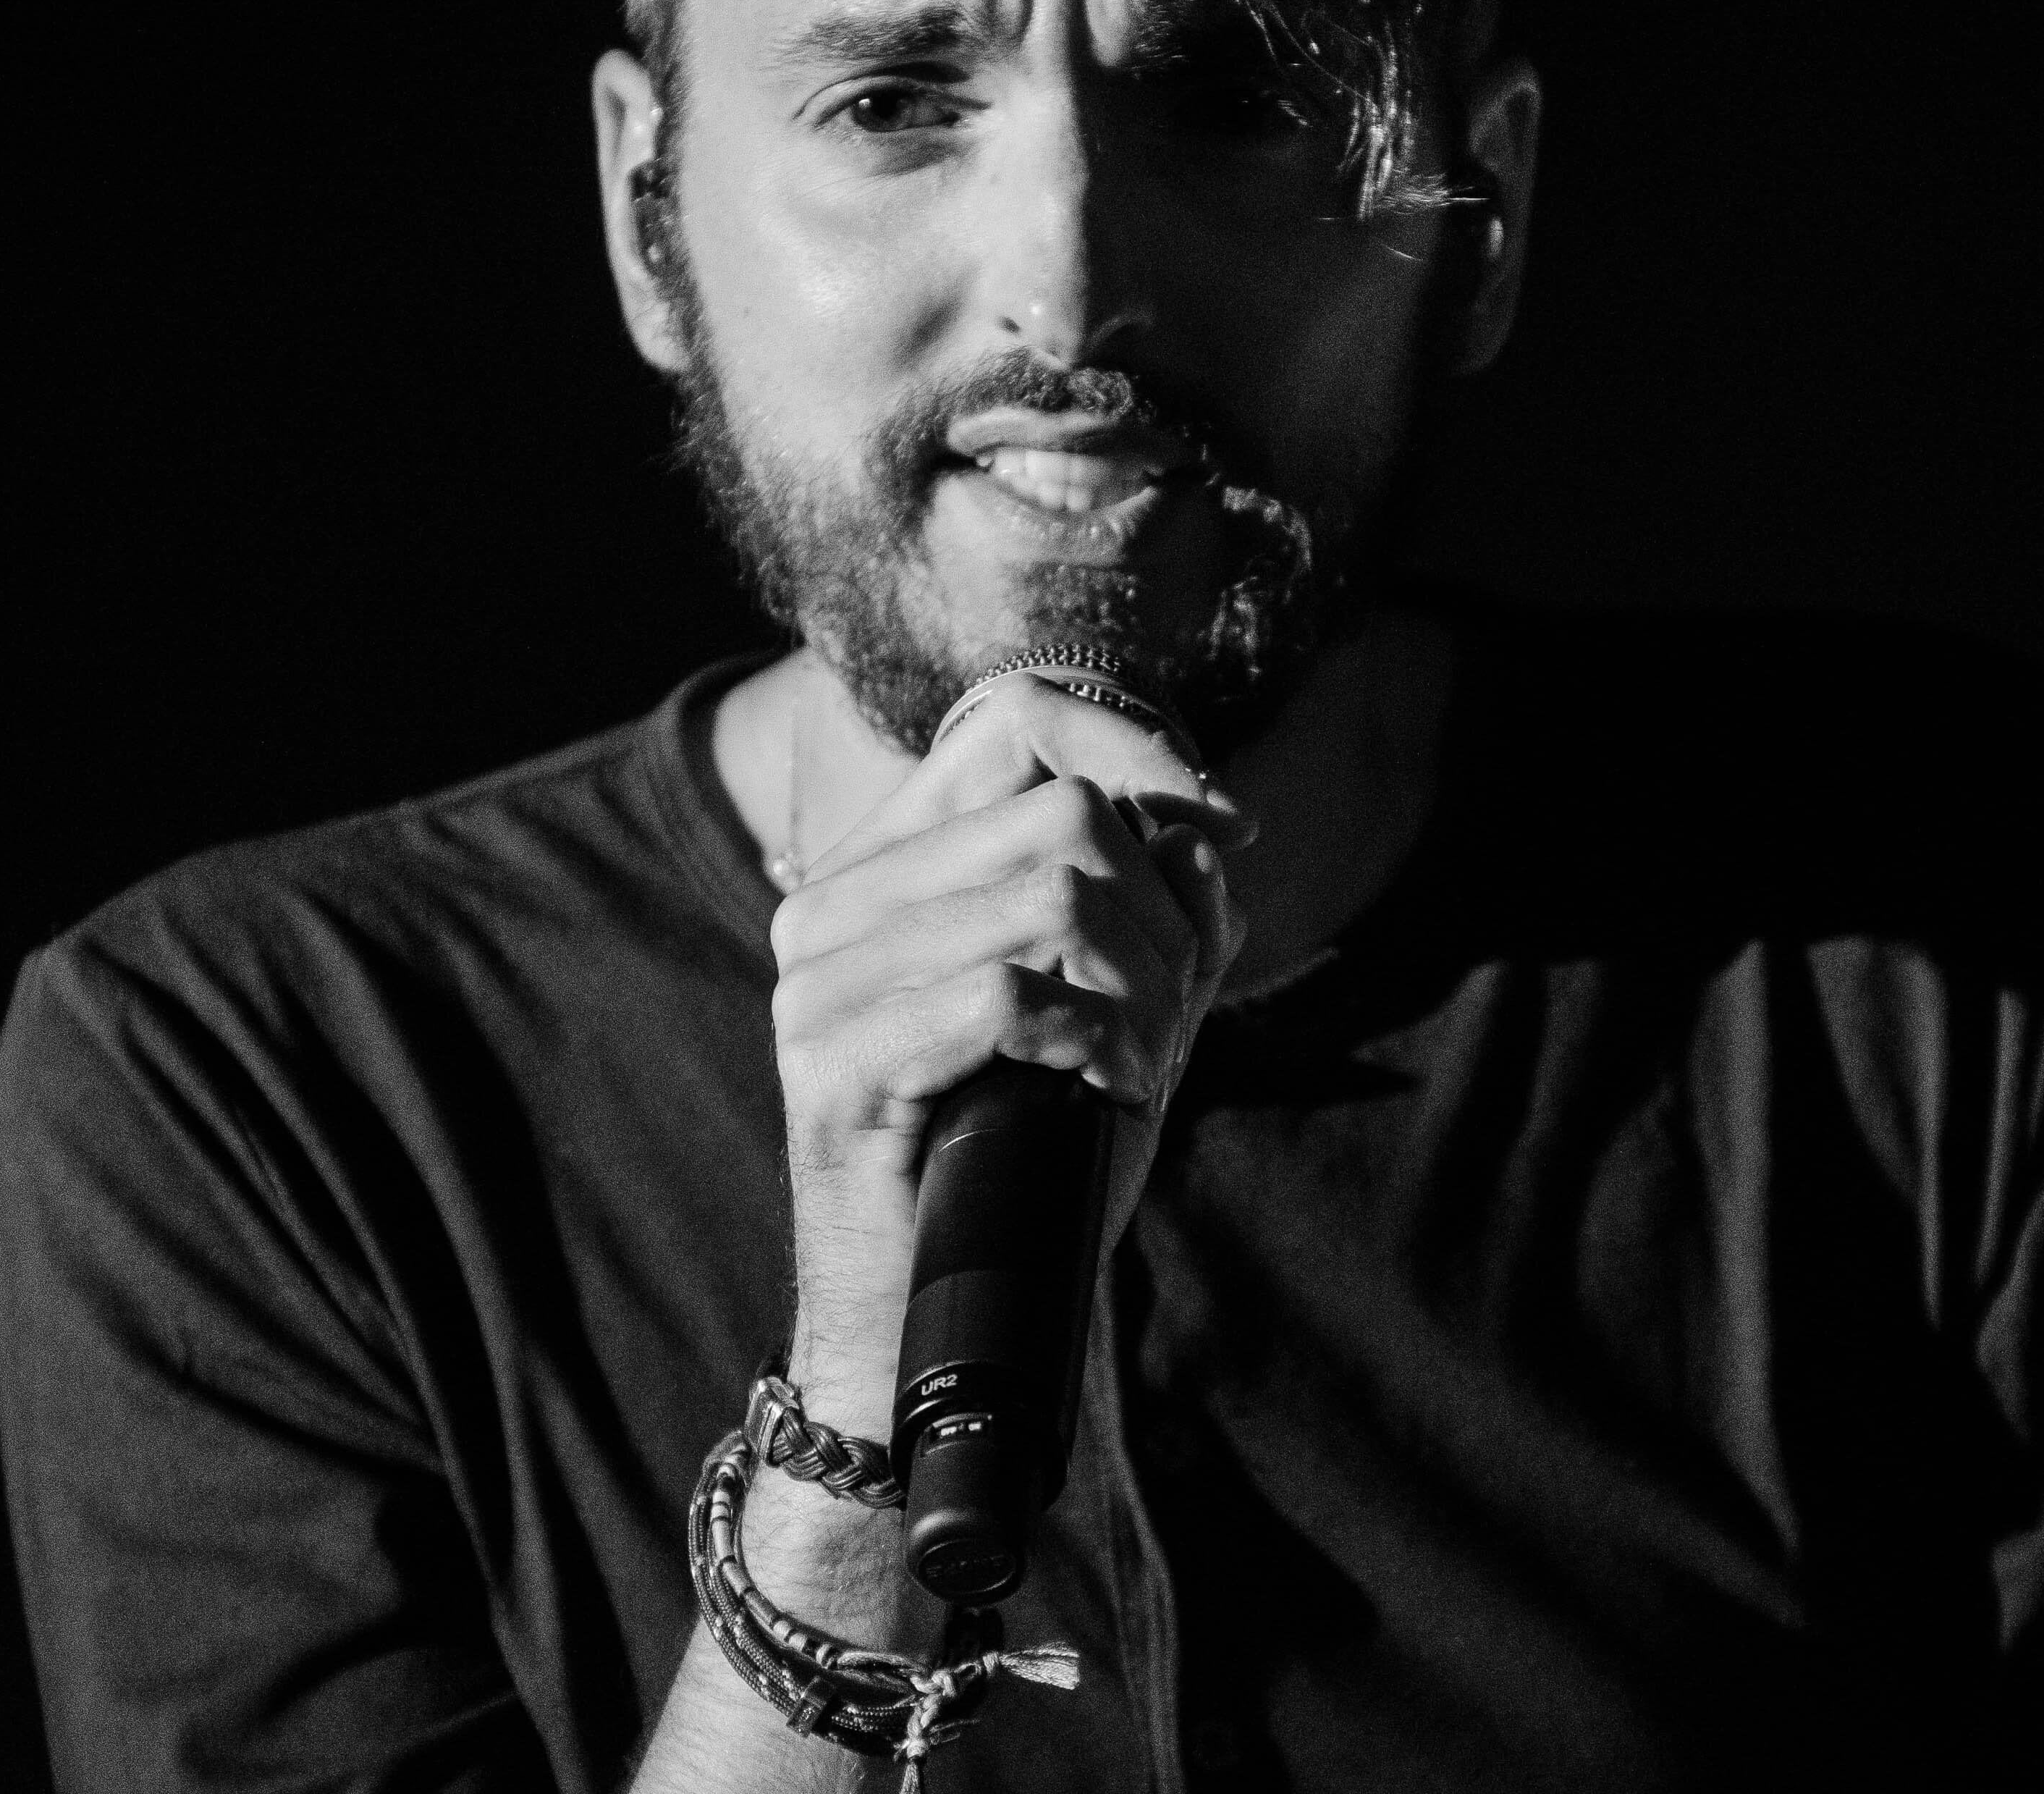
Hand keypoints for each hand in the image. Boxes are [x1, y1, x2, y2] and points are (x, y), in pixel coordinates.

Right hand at [764, 674, 1252, 1430]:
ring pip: (1052, 894)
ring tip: (1139, 1060)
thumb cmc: (1028, 1161)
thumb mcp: (1120, 1009)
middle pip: (1063, 813)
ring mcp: (819, 977)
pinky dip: (1097, 1040)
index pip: (1014, 717)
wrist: (936, 1326)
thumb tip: (1205, 827)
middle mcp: (835, 900)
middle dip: (1161, 918)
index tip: (1223, 832)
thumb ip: (1164, 910)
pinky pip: (1011, 992)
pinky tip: (1107, 1087)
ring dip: (1142, 987)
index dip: (1138, 756)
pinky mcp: (833, 1059)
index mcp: (888, 864)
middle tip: (1169, 1017)